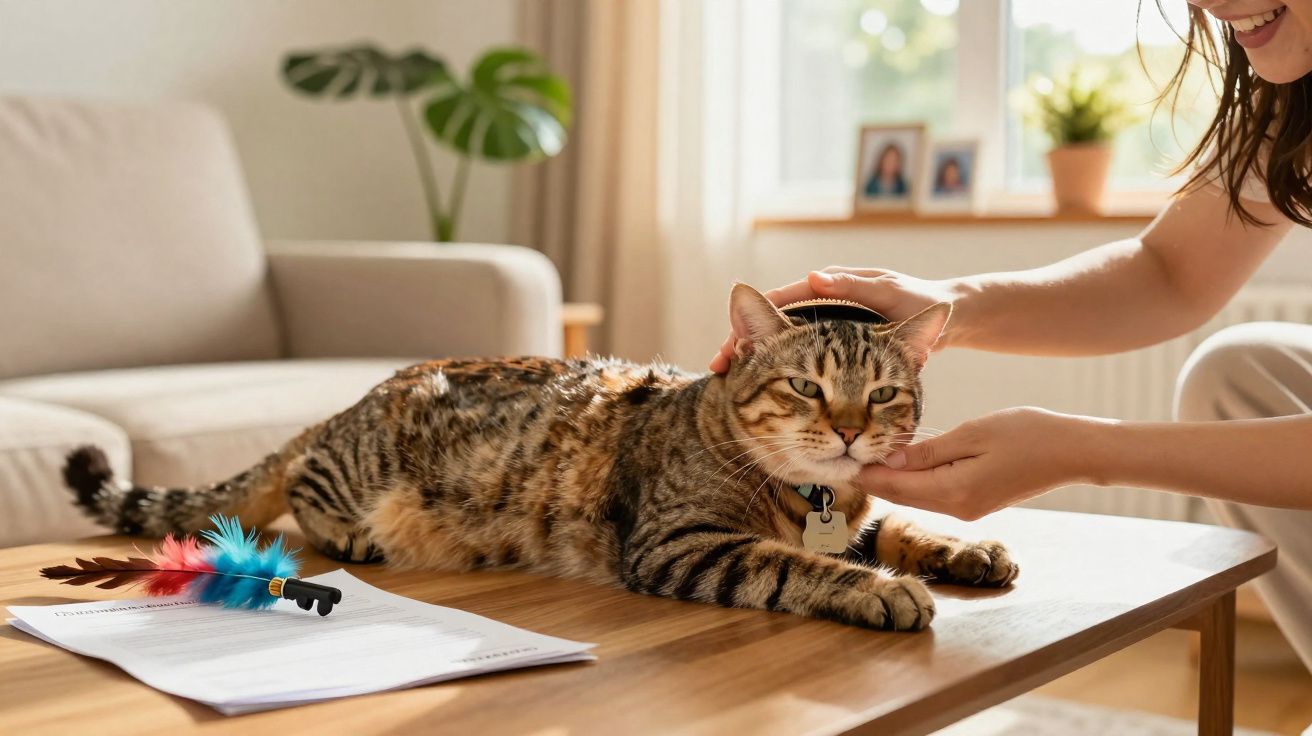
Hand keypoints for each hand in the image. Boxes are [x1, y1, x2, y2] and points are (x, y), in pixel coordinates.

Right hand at [709, 267, 956, 372]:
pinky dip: (778, 375)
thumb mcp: (888, 293)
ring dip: (753, 361)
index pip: (778, 302)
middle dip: (741, 345)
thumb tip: (814, 278)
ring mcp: (827, 326)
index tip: (733, 346)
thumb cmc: (921, 298)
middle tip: (719, 370)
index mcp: (829, 286)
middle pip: (770, 324)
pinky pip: (798, 360)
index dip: (750, 323)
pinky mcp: (835, 346)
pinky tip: (762, 389)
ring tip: (729, 382)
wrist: (949, 315)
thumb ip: (851, 288)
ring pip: (779, 343)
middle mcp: (821, 302)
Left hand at [856, 408, 1096, 520]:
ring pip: (917, 495)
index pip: (896, 486)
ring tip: (867, 457)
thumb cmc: (1027, 435)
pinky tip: (903, 464)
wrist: (1073, 452)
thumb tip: (890, 459)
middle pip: (902, 495)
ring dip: (893, 480)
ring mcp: (968, 509)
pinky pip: (935, 493)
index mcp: (953, 492)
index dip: (867, 474)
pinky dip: (915, 480)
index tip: (840, 461)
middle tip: (844, 459)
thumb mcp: (972, 434)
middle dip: (874, 479)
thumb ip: (929, 451)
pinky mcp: (977, 502)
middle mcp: (957, 508)